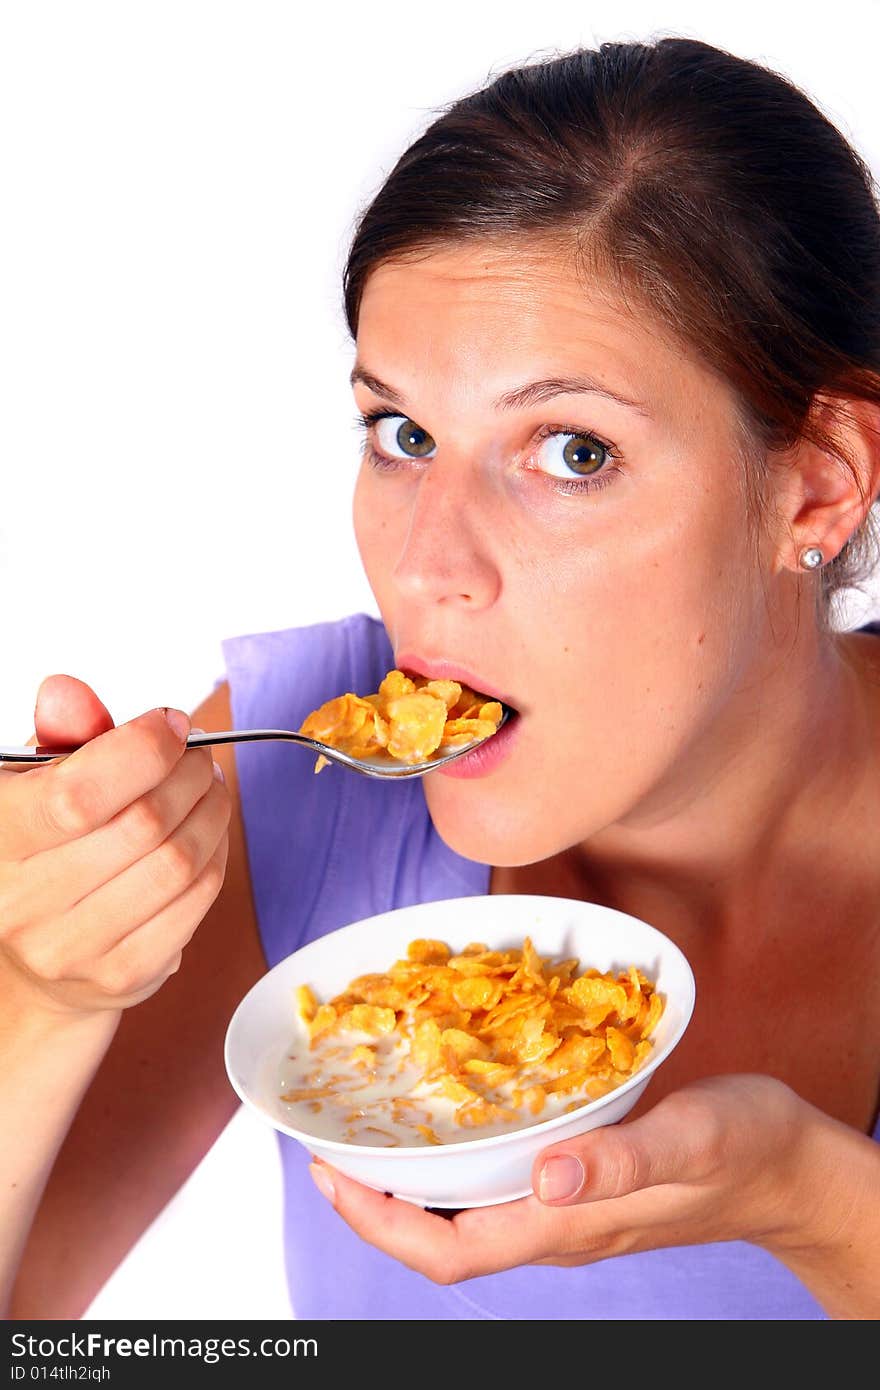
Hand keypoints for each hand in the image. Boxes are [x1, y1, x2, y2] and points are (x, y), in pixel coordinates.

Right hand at [0, 674, 230, 1016]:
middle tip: (198, 757)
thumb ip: (61, 735)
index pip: (77, 794)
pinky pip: (196, 902)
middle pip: (143, 824)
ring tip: (209, 788)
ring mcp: (73, 947)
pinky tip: (209, 834)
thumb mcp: (37, 782)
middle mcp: (21, 902)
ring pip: (178, 863)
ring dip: (211, 812)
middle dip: (189, 775)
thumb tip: (67, 691)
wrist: (41, 961)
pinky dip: (216, 855)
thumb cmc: (46, 850)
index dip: (142, 749)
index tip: (171, 725)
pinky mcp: (124, 974)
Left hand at [308, 1075, 826, 1283]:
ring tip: (373, 1132)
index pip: (446, 1252)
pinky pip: (499, 1190)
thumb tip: (545, 1177)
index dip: (377, 1224)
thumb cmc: (746, 1148)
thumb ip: (621, 1159)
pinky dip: (459, 1163)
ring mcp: (569, 1211)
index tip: (328, 1175)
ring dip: (411, 1184)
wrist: (790, 1168)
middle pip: (441, 1241)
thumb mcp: (691, 1138)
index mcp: (568, 1224)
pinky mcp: (583, 1187)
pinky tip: (453, 1121)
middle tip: (329, 1145)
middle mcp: (557, 1225)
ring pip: (466, 1217)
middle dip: (375, 1205)